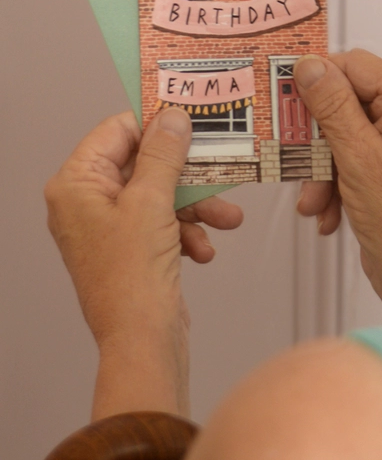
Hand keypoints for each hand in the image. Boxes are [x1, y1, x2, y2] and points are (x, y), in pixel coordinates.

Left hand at [45, 108, 242, 348]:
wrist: (143, 342)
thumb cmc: (132, 277)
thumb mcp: (152, 203)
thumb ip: (164, 155)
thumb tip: (173, 118)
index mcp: (76, 185)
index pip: (116, 132)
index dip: (155, 124)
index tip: (190, 118)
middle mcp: (87, 203)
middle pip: (144, 165)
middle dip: (186, 174)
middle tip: (218, 166)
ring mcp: (109, 227)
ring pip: (160, 195)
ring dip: (195, 206)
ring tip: (227, 218)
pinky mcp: (131, 248)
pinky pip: (163, 223)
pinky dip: (187, 232)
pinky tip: (203, 250)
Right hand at [294, 50, 381, 321]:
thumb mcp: (356, 158)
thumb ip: (331, 105)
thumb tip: (310, 65)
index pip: (357, 66)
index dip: (318, 80)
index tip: (285, 97)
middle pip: (350, 101)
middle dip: (319, 138)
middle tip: (295, 159)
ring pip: (348, 132)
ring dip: (323, 166)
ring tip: (314, 201)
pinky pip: (358, 155)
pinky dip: (338, 180)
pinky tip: (328, 211)